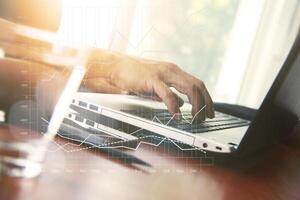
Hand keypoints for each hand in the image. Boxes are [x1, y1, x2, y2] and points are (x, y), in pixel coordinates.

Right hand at [83, 49, 214, 120]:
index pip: (197, 83)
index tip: (209, 110)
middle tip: (206, 117)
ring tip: (195, 118)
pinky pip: (168, 93)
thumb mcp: (157, 86)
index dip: (206, 98)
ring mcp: (162, 73)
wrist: (116, 67)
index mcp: (174, 71)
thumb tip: (181, 104)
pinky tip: (176, 115)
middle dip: (205, 103)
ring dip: (196, 104)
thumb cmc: (134, 76)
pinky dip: (174, 106)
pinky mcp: (152, 79)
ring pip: (189, 87)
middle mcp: (172, 70)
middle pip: (197, 85)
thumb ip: (170, 93)